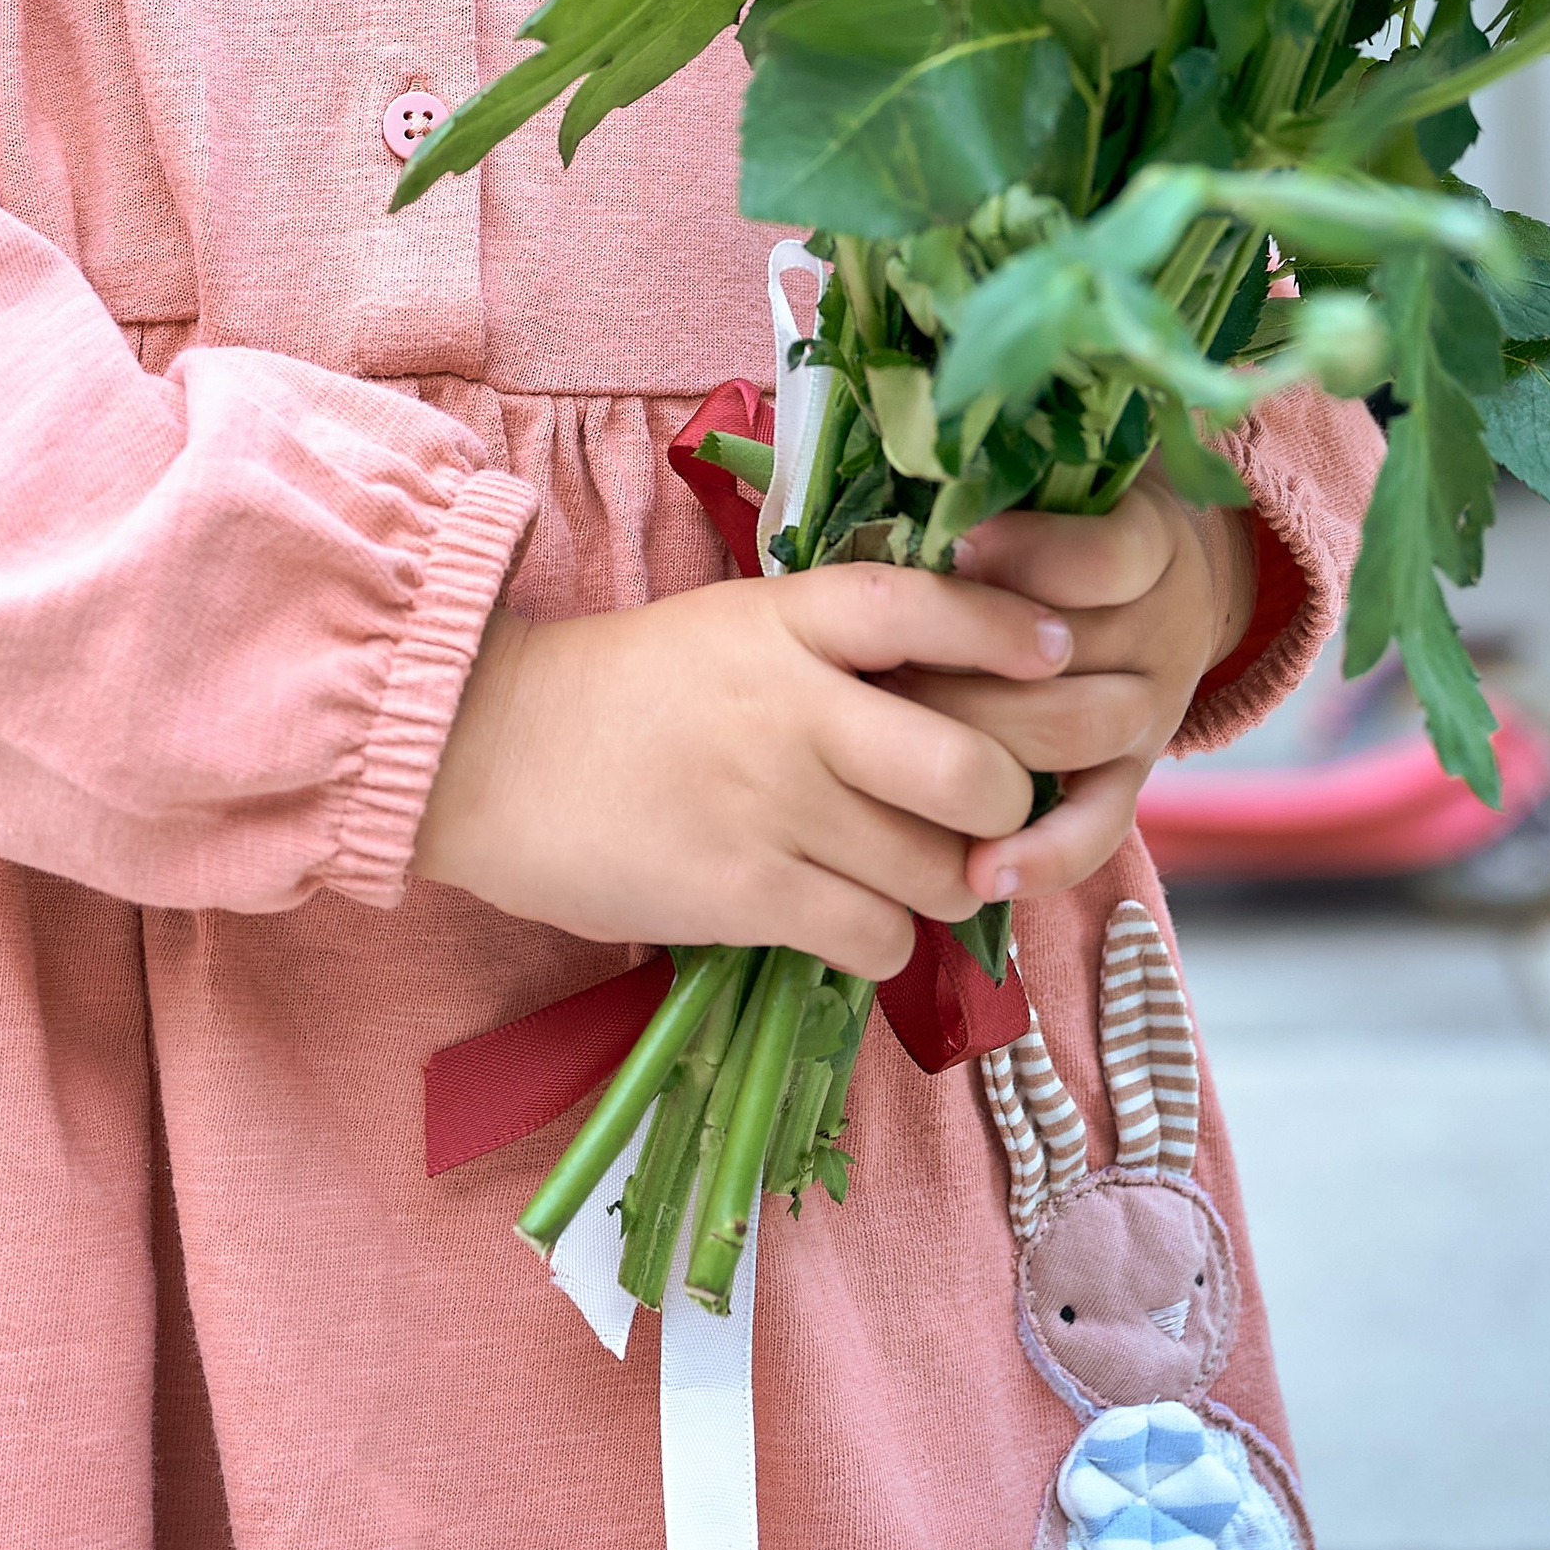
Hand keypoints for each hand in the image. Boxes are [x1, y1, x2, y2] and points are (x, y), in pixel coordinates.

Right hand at [413, 568, 1073, 980]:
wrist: (491, 753)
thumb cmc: (622, 691)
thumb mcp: (729, 630)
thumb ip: (831, 649)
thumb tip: (954, 687)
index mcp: (785, 621)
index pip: (925, 610)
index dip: (1008, 632)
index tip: (1058, 652)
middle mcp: (793, 706)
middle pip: (970, 767)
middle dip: (1000, 803)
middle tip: (978, 813)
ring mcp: (772, 803)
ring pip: (935, 869)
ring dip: (938, 883)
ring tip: (898, 870)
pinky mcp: (746, 893)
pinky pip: (874, 937)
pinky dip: (879, 940)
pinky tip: (841, 915)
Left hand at [900, 473, 1257, 906]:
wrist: (1157, 584)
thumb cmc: (1065, 521)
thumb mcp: (1056, 484)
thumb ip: (1004, 488)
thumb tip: (916, 496)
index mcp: (1149, 543)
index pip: (1101, 557)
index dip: (1024, 555)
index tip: (946, 547)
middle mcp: (1161, 630)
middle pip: (1067, 656)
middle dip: (960, 664)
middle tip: (870, 668)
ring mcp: (1151, 711)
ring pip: (1069, 736)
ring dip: (974, 744)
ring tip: (884, 748)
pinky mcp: (1132, 778)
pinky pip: (1099, 826)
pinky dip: (1044, 855)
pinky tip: (983, 873)